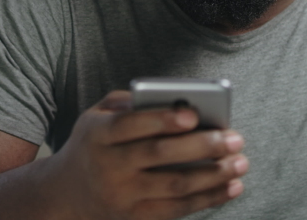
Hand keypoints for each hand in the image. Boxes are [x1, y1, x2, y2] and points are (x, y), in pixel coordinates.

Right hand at [45, 90, 247, 219]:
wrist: (66, 194)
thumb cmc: (94, 143)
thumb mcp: (96, 115)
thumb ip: (127, 102)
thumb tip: (175, 99)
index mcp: (98, 135)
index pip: (130, 125)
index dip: (161, 120)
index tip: (193, 114)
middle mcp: (108, 167)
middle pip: (159, 155)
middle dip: (201, 146)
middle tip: (234, 138)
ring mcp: (122, 196)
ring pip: (175, 186)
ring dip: (213, 175)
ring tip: (241, 162)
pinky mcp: (135, 218)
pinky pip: (178, 210)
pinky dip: (208, 199)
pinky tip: (231, 187)